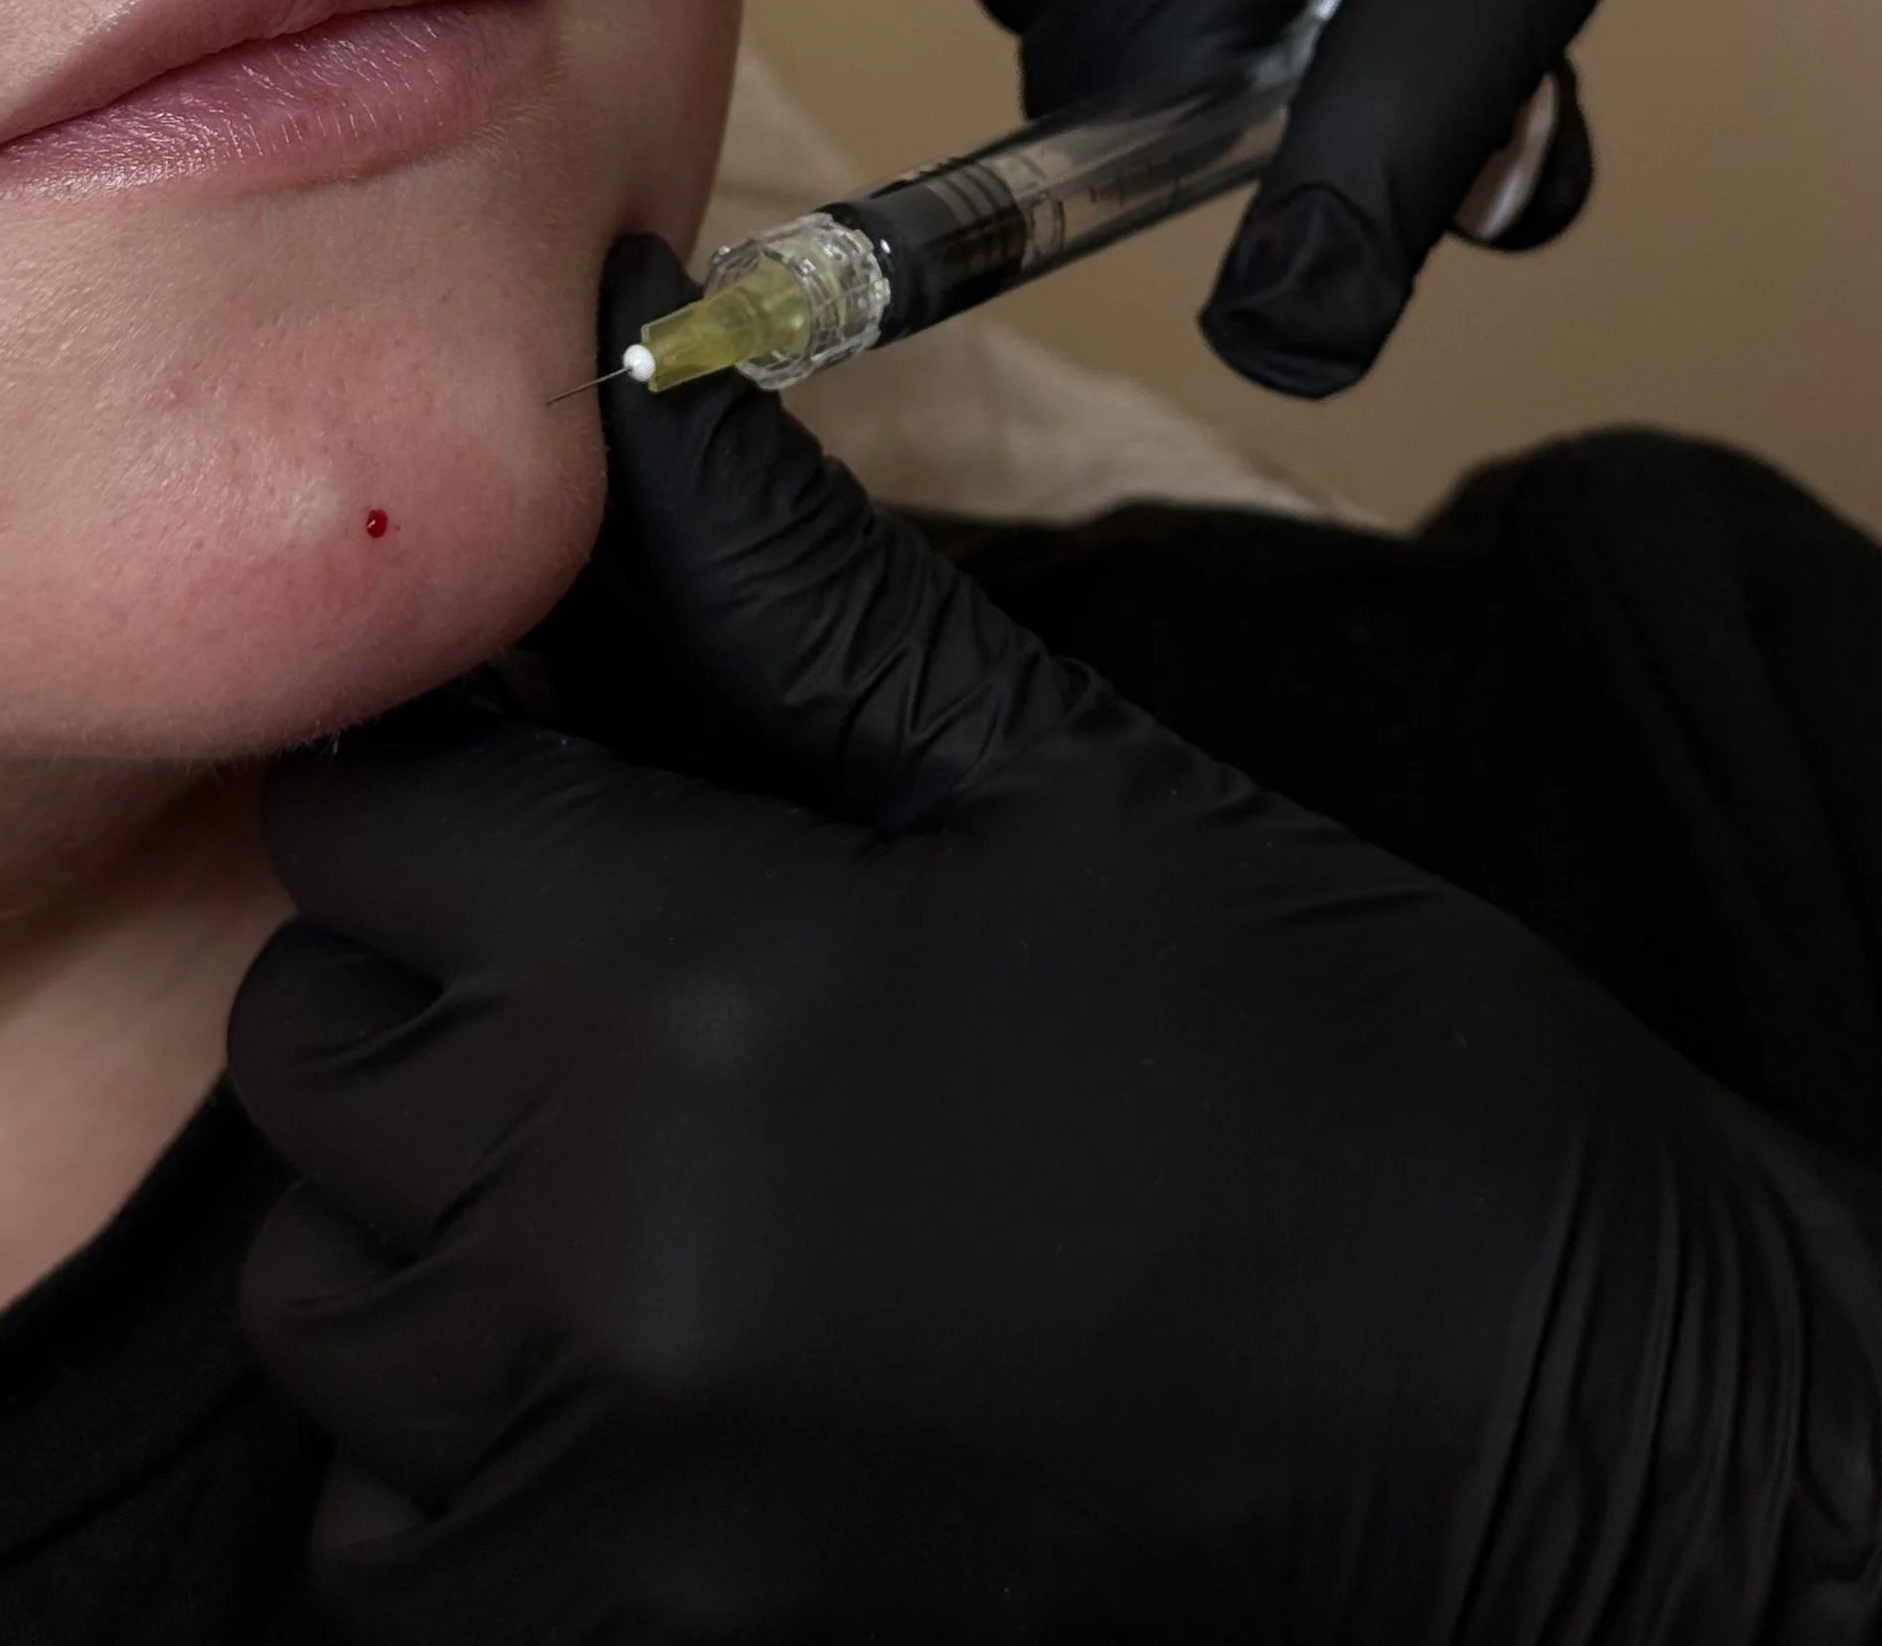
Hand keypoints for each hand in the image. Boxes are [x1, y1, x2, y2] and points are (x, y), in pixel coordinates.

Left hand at [227, 244, 1881, 1645]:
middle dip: (422, 963)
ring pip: (329, 1307)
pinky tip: (634, 1347)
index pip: (375, 827)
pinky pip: (405, 1551)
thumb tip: (638, 363)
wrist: (1566, 1412)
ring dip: (422, 1207)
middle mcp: (617, 1252)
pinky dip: (462, 1447)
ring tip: (613, 1142)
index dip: (435, 765)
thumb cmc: (1348, 1055)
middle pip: (315, 1058)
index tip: (524, 763)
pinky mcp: (682, 1641)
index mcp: (713, 983)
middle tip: (596, 934)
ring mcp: (635, 1487)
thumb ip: (794, 586)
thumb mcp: (1067, 774)